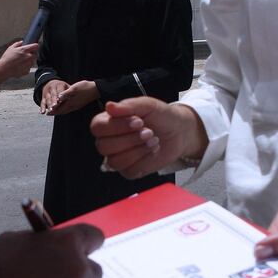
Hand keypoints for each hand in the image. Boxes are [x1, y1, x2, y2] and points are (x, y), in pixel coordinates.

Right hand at [0, 41, 37, 79]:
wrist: (4, 69)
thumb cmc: (6, 59)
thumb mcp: (11, 48)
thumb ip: (18, 44)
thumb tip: (21, 42)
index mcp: (25, 50)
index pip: (36, 46)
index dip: (35, 46)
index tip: (34, 46)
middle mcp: (29, 57)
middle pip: (35, 54)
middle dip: (31, 54)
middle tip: (24, 55)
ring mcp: (29, 64)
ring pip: (32, 61)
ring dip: (29, 61)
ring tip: (20, 62)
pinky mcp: (27, 71)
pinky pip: (29, 68)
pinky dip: (26, 67)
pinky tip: (19, 66)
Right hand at [0, 224, 104, 277]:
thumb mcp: (17, 241)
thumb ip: (44, 242)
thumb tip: (53, 246)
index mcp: (66, 242)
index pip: (94, 236)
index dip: (88, 242)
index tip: (85, 247)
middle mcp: (77, 268)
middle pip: (94, 269)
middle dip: (80, 271)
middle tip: (61, 275)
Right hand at [40, 79, 69, 113]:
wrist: (50, 82)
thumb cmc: (62, 86)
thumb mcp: (66, 86)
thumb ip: (70, 91)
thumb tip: (77, 94)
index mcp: (58, 85)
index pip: (60, 91)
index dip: (60, 96)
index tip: (60, 100)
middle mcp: (52, 88)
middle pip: (53, 95)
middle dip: (53, 102)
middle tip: (54, 107)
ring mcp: (47, 93)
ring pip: (47, 99)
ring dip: (48, 105)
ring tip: (49, 111)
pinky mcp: (43, 97)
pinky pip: (42, 103)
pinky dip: (42, 108)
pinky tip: (42, 112)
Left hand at [48, 80, 99, 115]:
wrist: (96, 89)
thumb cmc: (85, 87)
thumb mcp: (74, 89)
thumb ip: (65, 94)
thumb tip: (58, 98)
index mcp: (71, 103)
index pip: (60, 109)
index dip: (53, 111)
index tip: (47, 113)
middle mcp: (73, 106)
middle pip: (62, 111)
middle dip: (55, 112)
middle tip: (48, 113)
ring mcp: (77, 106)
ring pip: (66, 110)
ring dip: (59, 111)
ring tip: (54, 111)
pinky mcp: (79, 104)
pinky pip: (69, 108)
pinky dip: (64, 109)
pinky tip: (63, 107)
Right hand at [90, 98, 206, 178]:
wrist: (180, 132)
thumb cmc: (161, 116)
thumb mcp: (147, 105)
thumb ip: (128, 106)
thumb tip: (109, 106)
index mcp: (109, 122)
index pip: (97, 127)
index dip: (116, 126)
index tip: (138, 122)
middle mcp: (110, 140)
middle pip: (104, 146)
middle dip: (129, 139)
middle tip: (149, 132)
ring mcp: (118, 157)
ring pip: (115, 161)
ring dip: (137, 151)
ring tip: (153, 141)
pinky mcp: (130, 171)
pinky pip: (129, 171)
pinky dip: (144, 161)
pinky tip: (153, 151)